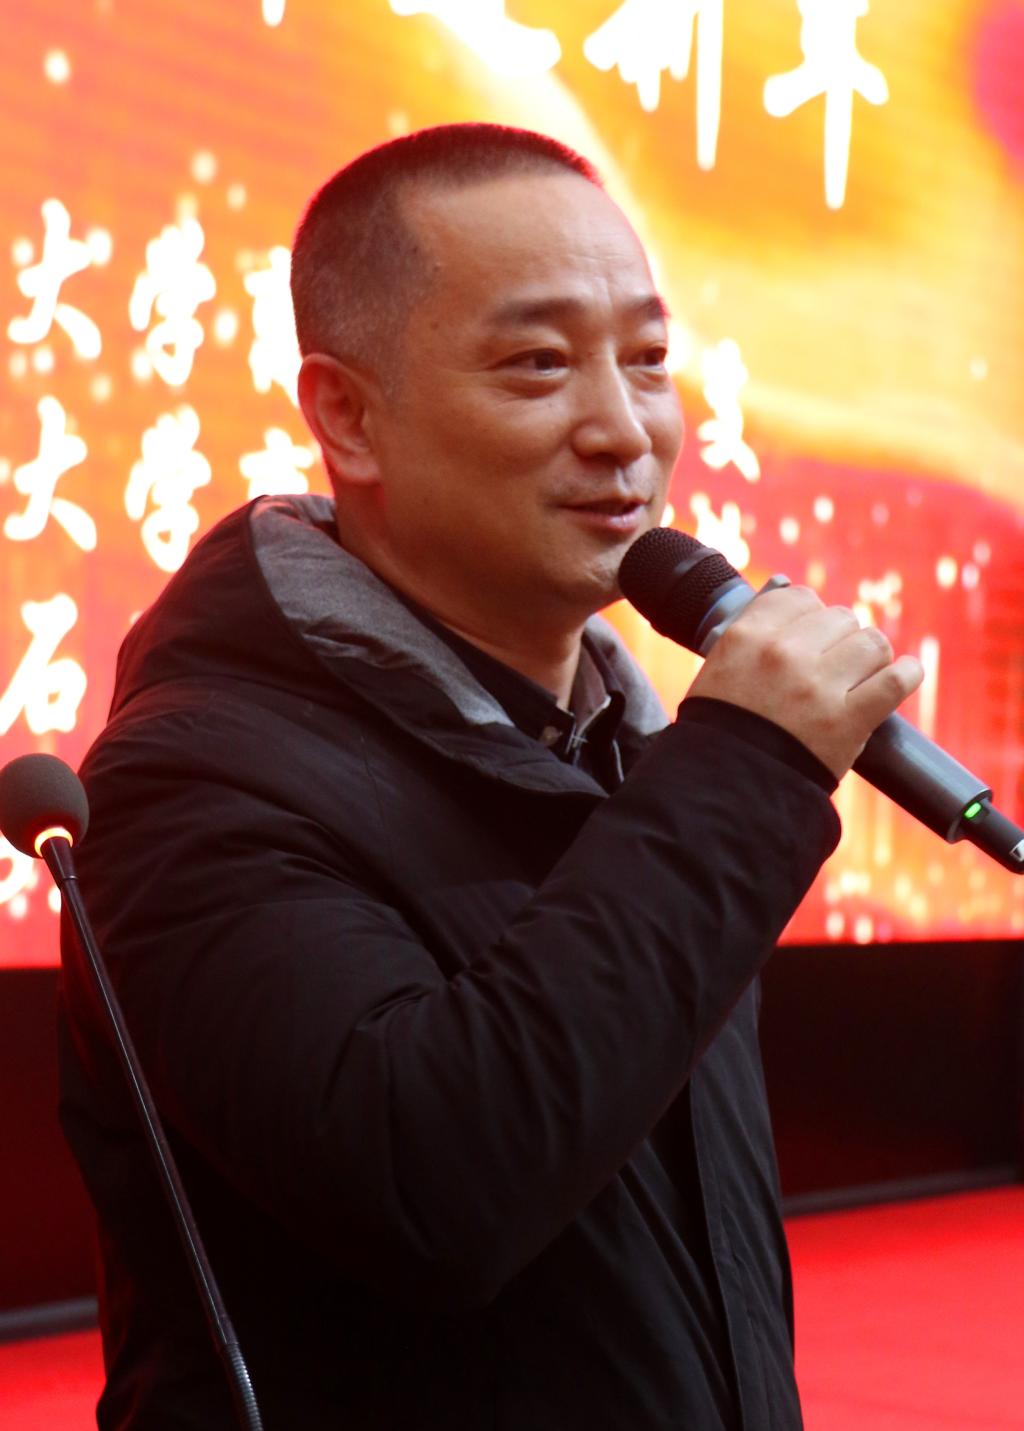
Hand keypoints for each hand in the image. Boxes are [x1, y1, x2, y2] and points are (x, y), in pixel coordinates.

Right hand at [686, 585, 924, 779]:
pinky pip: (895, 680)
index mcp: (747, 636)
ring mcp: (818, 686)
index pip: (798, 598)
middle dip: (840, 639)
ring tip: (860, 676)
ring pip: (871, 642)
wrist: (728, 789)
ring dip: (870, 657)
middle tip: (833, 666)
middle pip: (839, 618)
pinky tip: (905, 673)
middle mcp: (783, 654)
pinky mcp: (849, 720)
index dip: (810, 617)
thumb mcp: (718, 668)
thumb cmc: (722, 729)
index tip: (811, 636)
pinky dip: (907, 674)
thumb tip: (786, 587)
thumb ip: (752, 629)